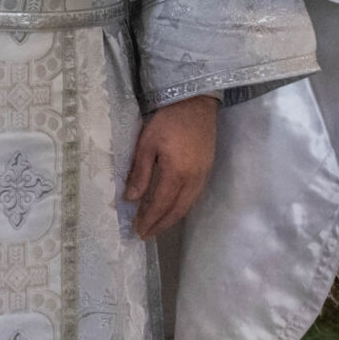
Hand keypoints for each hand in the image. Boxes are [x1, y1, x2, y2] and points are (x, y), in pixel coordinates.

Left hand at [125, 93, 216, 239]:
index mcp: (177, 173)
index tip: (138, 230)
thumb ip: (140, 173)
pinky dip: (182, 207)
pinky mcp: (207, 169)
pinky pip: (194, 196)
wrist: (196, 104)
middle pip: (177, 210)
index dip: (150, 219)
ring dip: (172, 218)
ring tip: (157, 226)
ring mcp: (204, 175)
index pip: (161, 204)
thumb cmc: (167, 121)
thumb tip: (131, 199)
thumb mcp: (147, 144)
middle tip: (146, 234)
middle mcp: (194, 179)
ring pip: (188, 205)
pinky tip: (172, 209)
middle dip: (161, 224)